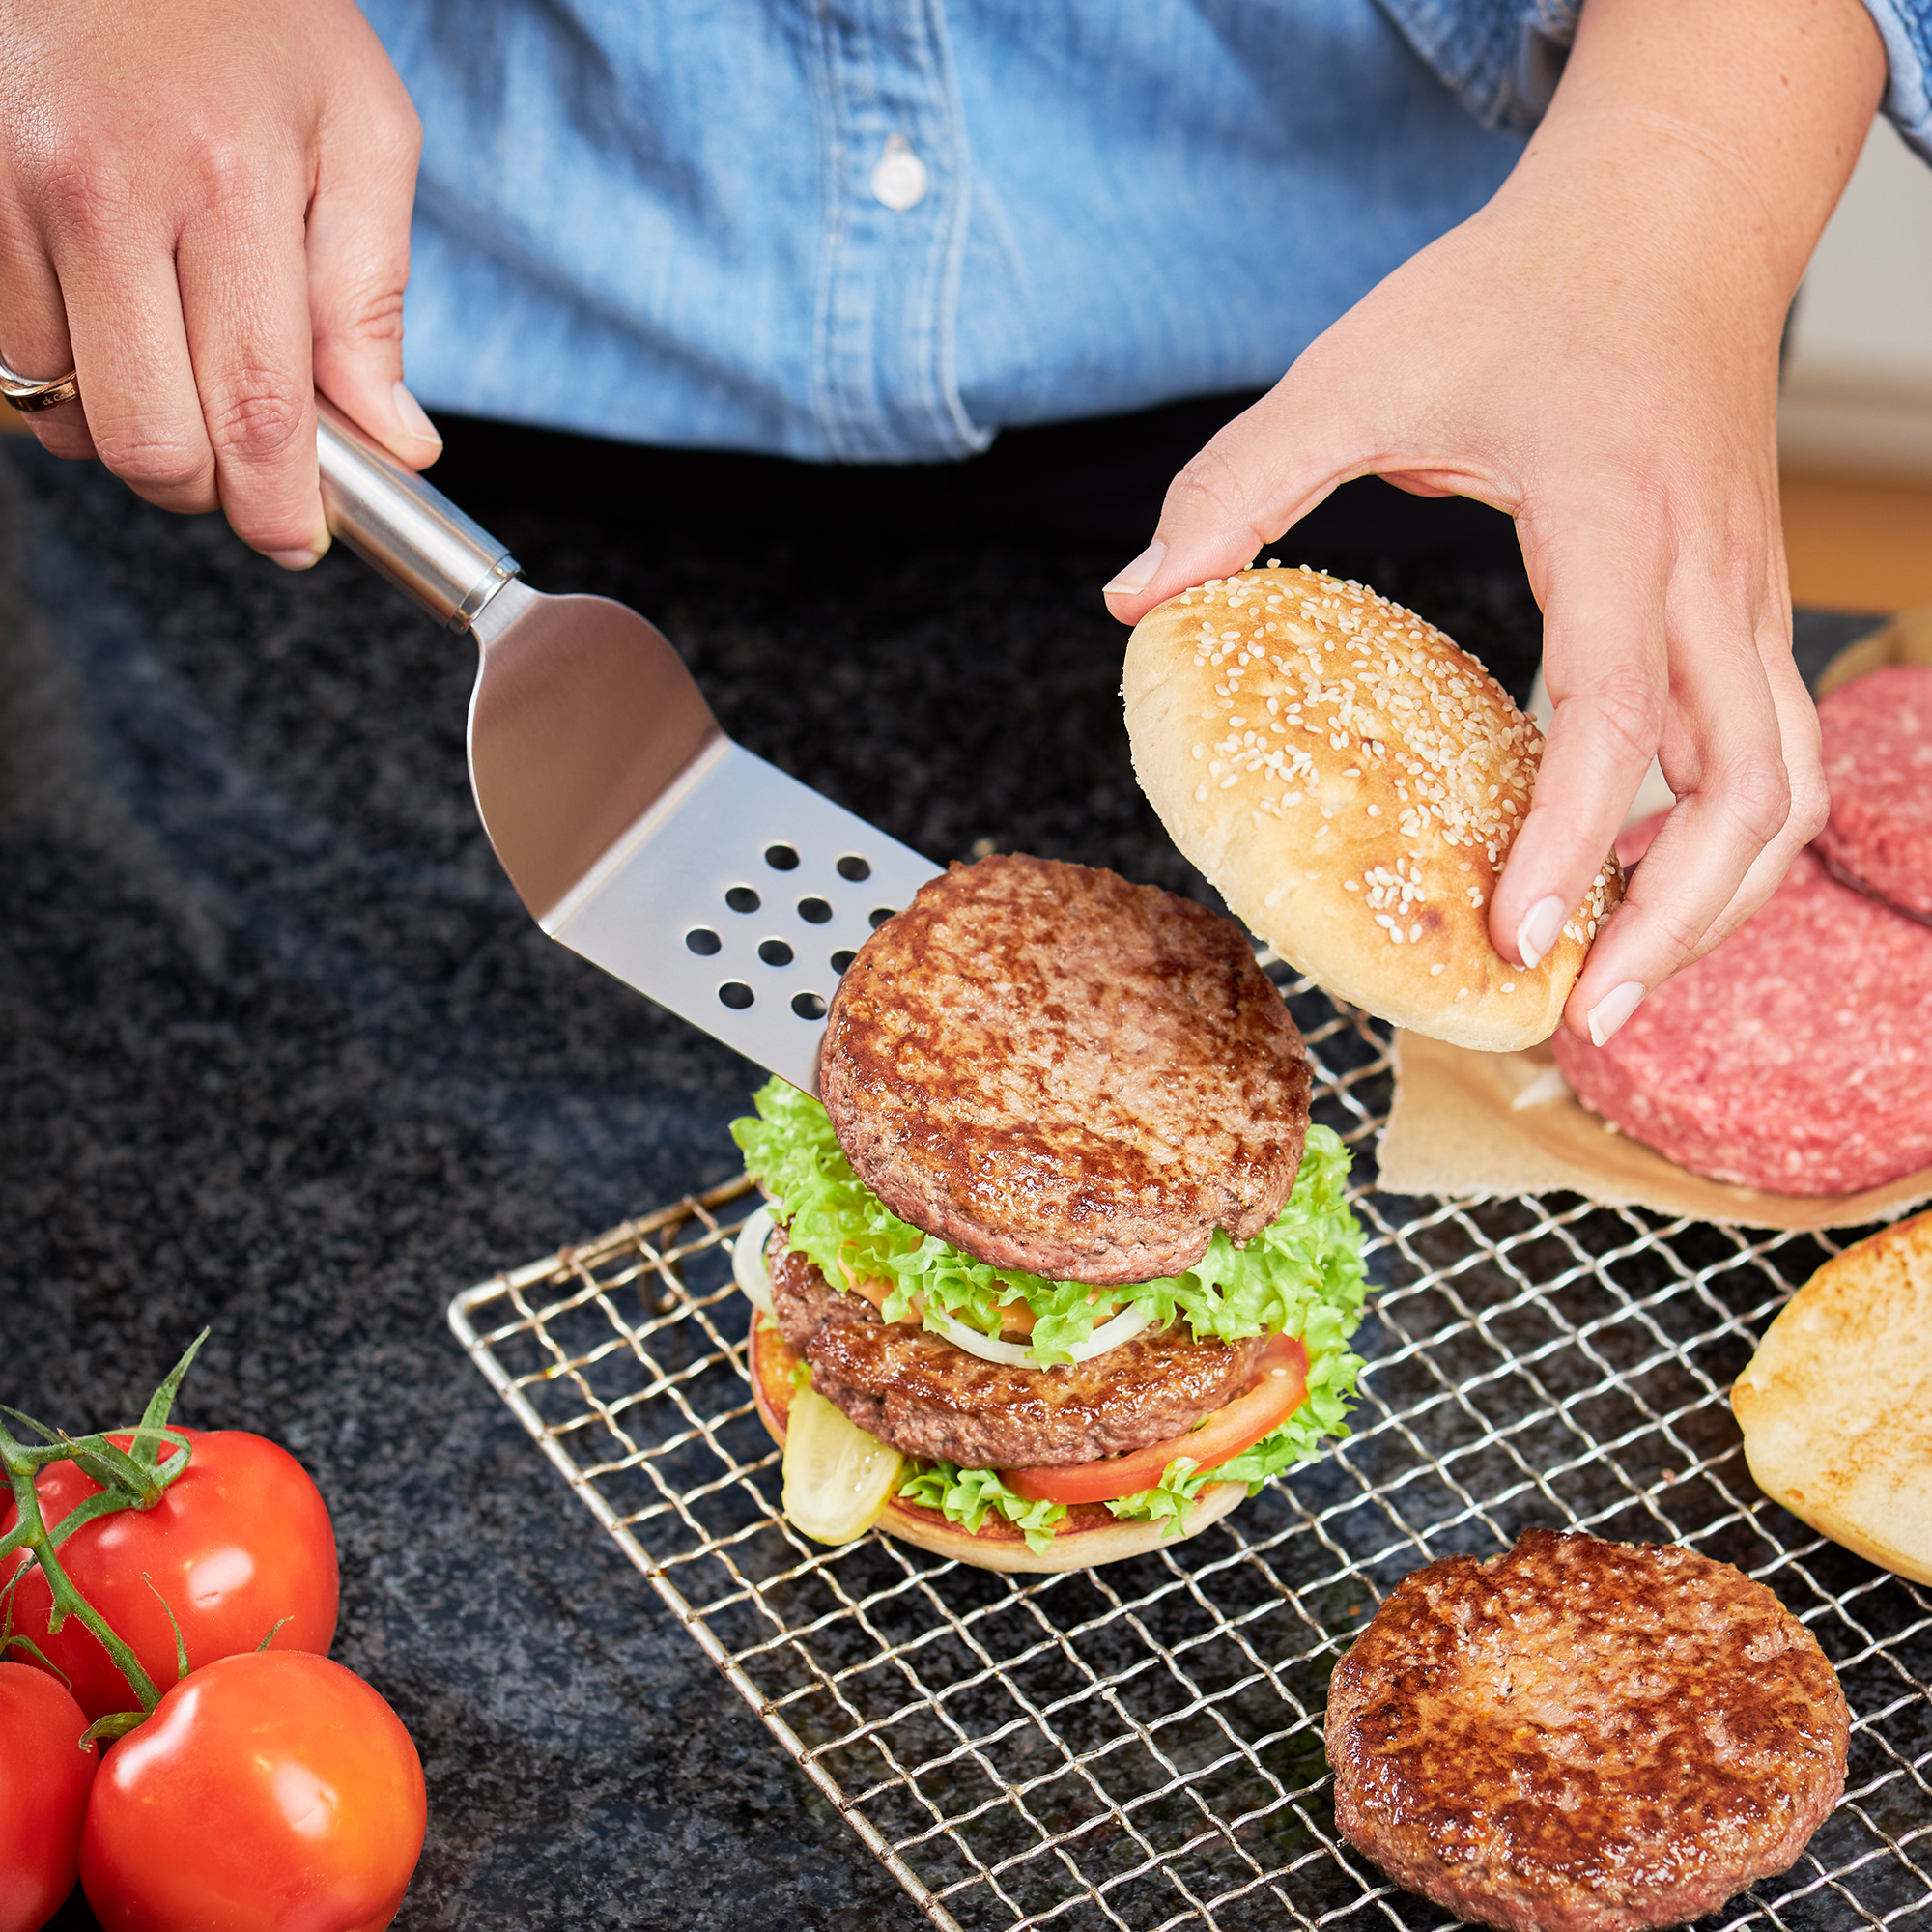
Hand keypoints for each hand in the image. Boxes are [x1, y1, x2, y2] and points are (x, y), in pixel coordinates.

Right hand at [0, 0, 433, 566]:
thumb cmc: (252, 16)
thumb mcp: (359, 133)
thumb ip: (371, 298)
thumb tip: (394, 441)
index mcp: (228, 185)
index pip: (256, 411)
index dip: (279, 506)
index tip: (298, 538)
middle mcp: (105, 194)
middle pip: (150, 441)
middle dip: (208, 486)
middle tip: (247, 465)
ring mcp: (12, 196)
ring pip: (69, 414)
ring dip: (135, 428)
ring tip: (184, 364)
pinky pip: (12, 359)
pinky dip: (71, 379)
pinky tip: (119, 325)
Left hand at [1103, 0, 1882, 1044]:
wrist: (1672, 213)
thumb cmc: (1519, 289)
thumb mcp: (1360, 368)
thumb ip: (1241, 482)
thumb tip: (1135, 598)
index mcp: (1617, 525)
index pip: (1615, 714)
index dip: (1573, 842)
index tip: (1515, 938)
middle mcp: (1709, 577)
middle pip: (1750, 790)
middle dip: (1681, 925)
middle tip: (1586, 1021)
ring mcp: (1747, 595)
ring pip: (1786, 784)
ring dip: (1721, 898)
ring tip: (1621, 981)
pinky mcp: (1746, 605)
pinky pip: (1770, 750)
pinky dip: (1725, 839)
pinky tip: (1644, 886)